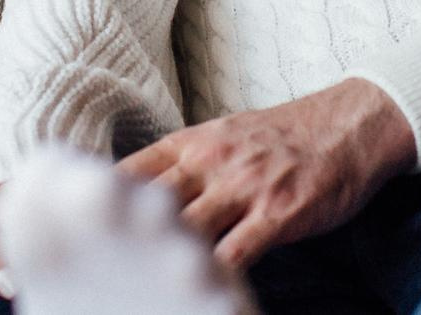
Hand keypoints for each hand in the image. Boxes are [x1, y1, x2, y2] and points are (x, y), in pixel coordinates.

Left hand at [118, 77, 415, 270]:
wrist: (350, 124)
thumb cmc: (284, 137)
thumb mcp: (224, 137)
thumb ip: (183, 165)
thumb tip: (138, 197)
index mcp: (190, 144)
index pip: (126, 174)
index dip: (95, 205)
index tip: (70, 232)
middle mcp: (209, 162)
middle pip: (146, 207)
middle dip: (120, 242)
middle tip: (96, 275)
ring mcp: (243, 188)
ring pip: (185, 232)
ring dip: (162, 264)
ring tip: (139, 292)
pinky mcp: (277, 214)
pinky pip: (234, 255)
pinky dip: (214, 279)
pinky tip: (201, 296)